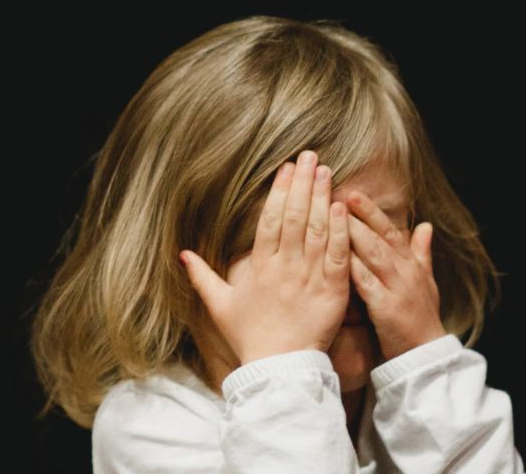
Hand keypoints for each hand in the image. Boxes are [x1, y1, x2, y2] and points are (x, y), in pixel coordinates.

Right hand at [181, 150, 351, 364]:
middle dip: (303, 184)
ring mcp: (309, 278)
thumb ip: (203, 277)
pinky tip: (342, 207)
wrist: (279, 369)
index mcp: (259, 267)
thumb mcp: (220, 306)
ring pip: (317, 230)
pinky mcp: (332, 291)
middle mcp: (284, 268)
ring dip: (322, 198)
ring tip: (327, 172)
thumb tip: (183, 254)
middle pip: (295, 217)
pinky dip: (340, 230)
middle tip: (311, 157)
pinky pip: (337, 255)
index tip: (287, 168)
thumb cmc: (250, 338)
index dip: (279, 191)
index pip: (270, 220)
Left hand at [345, 190, 446, 360]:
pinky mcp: (386, 308)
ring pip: (373, 254)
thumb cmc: (422, 318)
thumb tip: (426, 225)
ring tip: (332, 216)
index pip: (389, 230)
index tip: (352, 193)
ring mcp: (397, 288)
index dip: (371, 211)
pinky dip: (352, 268)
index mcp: (410, 264)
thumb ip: (422, 252)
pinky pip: (367, 283)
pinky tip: (335, 257)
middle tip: (335, 195)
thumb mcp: (426, 282)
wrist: (426, 355)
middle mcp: (405, 271)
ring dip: (353, 234)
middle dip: (357, 215)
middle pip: (379, 237)